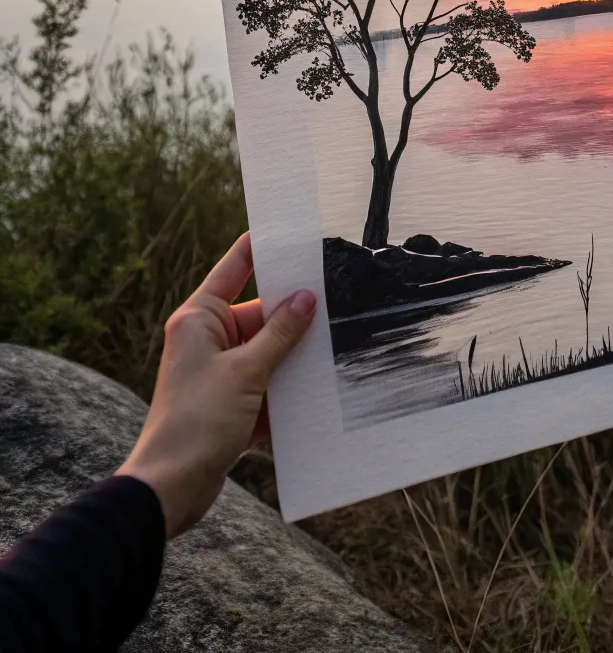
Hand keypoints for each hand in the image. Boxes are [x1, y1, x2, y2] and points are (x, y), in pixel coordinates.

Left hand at [117, 232, 315, 536]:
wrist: (170, 489)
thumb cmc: (196, 422)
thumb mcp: (245, 372)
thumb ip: (279, 335)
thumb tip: (306, 298)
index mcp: (199, 318)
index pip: (235, 267)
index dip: (263, 247)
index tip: (293, 229)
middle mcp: (207, 339)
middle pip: (260, 314)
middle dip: (294, 316)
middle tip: (336, 302)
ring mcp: (218, 372)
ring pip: (267, 351)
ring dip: (294, 357)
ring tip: (335, 347)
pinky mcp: (230, 404)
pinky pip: (266, 384)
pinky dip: (287, 389)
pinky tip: (318, 392)